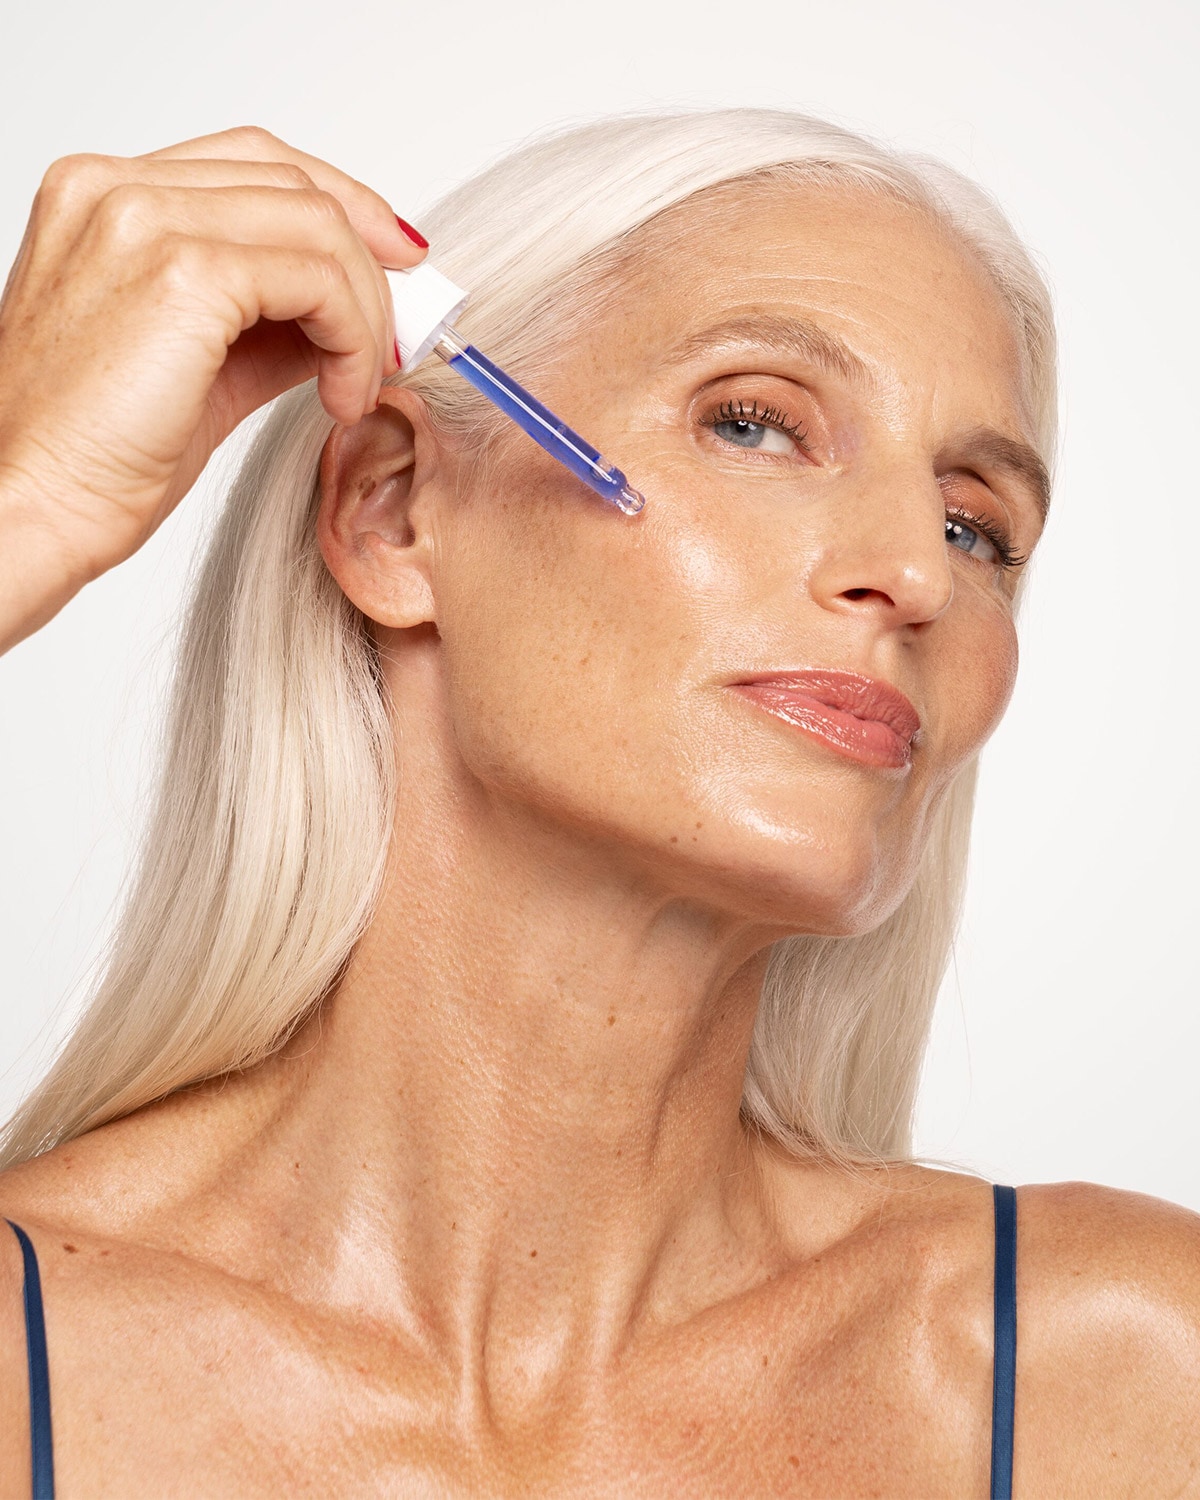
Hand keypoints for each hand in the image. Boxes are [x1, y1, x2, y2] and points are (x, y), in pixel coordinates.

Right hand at [0, 125, 426, 652]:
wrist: (33, 506)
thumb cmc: (94, 454)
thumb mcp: (203, 367)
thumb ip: (271, 323)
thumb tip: (354, 316)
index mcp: (104, 195)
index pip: (254, 161)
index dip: (340, 205)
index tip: (392, 263)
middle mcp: (115, 188)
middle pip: (294, 182)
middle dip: (369, 261)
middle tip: (395, 337)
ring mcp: (144, 220)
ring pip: (318, 224)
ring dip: (365, 310)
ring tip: (360, 383)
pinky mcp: (183, 272)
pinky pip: (318, 276)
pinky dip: (352, 336)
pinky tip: (342, 395)